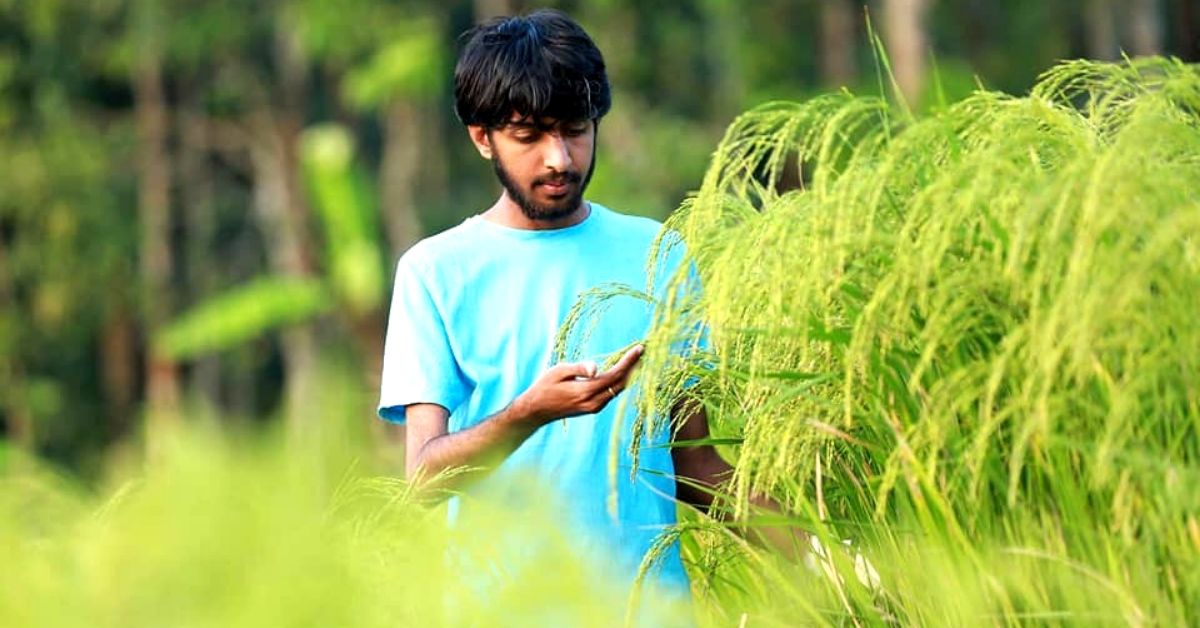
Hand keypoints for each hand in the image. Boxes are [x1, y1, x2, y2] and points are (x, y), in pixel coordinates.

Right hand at [514, 344, 643, 426]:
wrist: (536, 411)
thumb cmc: (544, 387)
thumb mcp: (558, 371)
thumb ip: (579, 368)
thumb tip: (596, 367)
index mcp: (585, 392)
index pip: (614, 375)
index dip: (629, 361)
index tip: (639, 348)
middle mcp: (594, 402)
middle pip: (621, 383)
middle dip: (634, 367)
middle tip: (642, 351)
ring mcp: (594, 407)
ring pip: (618, 389)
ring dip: (629, 374)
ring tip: (637, 359)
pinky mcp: (593, 408)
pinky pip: (612, 393)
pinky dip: (620, 381)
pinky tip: (624, 371)